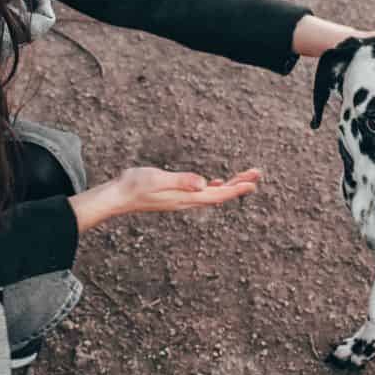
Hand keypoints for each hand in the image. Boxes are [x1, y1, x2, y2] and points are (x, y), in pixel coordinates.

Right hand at [69, 167, 262, 231]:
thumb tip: (205, 184)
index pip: (219, 194)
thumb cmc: (134, 185)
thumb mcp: (158, 179)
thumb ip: (181, 181)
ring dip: (230, 186)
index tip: (255, 181)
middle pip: (220, 195)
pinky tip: (217, 183)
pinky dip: (215, 188)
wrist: (117, 196)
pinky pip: (202, 194)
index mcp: (186, 197)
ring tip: (245, 178)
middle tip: (257, 174)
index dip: (238, 188)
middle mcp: (187, 201)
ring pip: (213, 194)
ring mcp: (182, 200)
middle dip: (239, 185)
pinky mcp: (176, 196)